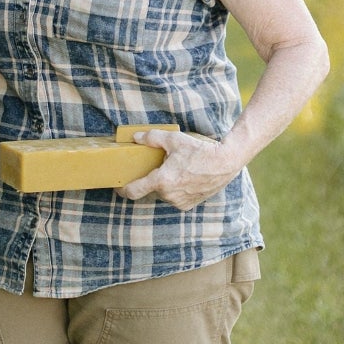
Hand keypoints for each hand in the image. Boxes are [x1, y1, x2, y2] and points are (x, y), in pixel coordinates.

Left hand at [119, 129, 240, 209]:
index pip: (134, 191)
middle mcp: (169, 195)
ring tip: (177, 170)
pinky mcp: (189, 205)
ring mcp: (179, 202)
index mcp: (162, 181)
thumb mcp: (174, 139)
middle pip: (151, 189)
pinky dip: (176, 189)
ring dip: (165, 184)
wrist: (225, 163)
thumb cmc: (200, 151)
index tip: (118, 187)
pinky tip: (185, 178)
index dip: (122, 190)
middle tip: (160, 167)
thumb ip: (152, 138)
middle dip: (152, 179)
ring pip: (163, 193)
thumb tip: (135, 138)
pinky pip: (175, 198)